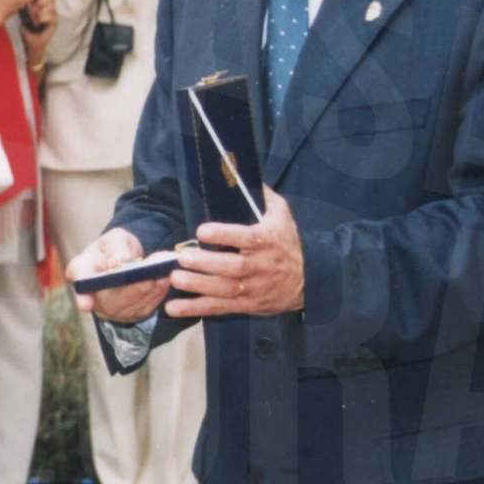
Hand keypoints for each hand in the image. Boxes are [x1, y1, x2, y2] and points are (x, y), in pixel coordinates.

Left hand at [22, 0, 56, 65]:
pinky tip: (37, 23)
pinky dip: (43, 18)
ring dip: (40, 11)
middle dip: (41, 1)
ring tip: (33, 18)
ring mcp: (54, 15)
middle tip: (33, 7)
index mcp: (42, 2)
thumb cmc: (26, 28)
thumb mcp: (23, 14)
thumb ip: (24, 3)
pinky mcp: (55, 23)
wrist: (30, 42)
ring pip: (51, 6)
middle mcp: (50, 7)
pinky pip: (52, 16)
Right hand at [67, 227, 169, 323]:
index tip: (86, 304)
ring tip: (164, 275)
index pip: (80, 284)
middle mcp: (92, 296)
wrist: (127, 258)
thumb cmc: (116, 247)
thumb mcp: (116, 237)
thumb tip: (118, 262)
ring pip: (129, 308)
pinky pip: (144, 309)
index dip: (82, 296)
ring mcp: (111, 309)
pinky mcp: (130, 314)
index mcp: (81, 272)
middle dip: (132, 291)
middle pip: (109, 301)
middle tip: (150, 278)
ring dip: (149, 292)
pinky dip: (156, 296)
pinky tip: (165, 282)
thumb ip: (116, 247)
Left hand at [165, 186, 304, 317]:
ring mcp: (253, 288)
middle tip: (183, 257)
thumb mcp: (282, 215)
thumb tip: (240, 174)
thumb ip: (262, 196)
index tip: (202, 231)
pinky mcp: (246, 304)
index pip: (247, 238)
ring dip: (198, 286)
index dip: (224, 235)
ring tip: (175, 278)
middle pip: (234, 267)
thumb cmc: (287, 242)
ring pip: (224, 289)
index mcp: (268, 241)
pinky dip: (196, 309)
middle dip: (206, 264)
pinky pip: (219, 308)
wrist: (310, 280)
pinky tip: (174, 308)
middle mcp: (261, 266)